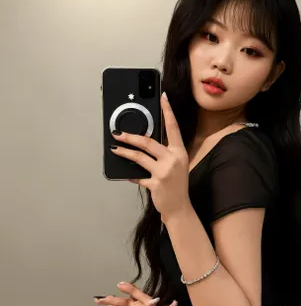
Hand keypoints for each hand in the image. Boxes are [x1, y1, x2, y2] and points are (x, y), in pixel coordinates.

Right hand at [94, 282, 179, 305]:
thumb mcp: (143, 299)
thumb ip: (132, 292)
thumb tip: (119, 285)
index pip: (120, 303)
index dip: (109, 301)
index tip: (98, 299)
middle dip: (129, 302)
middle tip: (120, 298)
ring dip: (149, 305)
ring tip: (156, 300)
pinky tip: (174, 303)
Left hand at [110, 93, 190, 222]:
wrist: (179, 207)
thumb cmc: (176, 185)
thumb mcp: (175, 165)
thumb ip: (163, 153)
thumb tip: (143, 142)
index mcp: (179, 152)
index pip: (173, 127)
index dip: (168, 111)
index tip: (162, 98)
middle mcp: (173, 160)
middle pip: (149, 142)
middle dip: (131, 136)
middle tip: (118, 133)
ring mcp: (164, 172)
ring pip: (140, 157)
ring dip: (125, 152)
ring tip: (115, 148)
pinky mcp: (156, 184)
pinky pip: (138, 177)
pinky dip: (131, 175)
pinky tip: (127, 174)